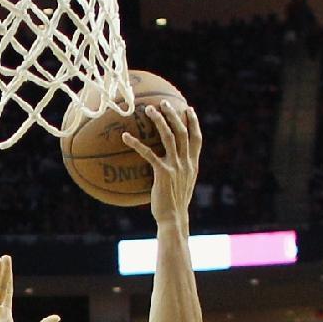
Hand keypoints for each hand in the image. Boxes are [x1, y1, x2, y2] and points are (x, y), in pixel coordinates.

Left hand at [121, 100, 202, 225]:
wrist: (174, 219)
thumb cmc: (175, 205)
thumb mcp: (182, 186)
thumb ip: (179, 172)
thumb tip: (169, 165)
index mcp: (193, 165)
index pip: (197, 138)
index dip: (194, 122)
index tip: (189, 109)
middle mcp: (186, 162)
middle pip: (183, 131)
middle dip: (175, 114)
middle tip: (164, 102)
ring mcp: (176, 166)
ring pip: (169, 136)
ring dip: (159, 120)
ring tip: (148, 108)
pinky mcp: (163, 173)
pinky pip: (148, 153)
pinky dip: (136, 143)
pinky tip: (125, 136)